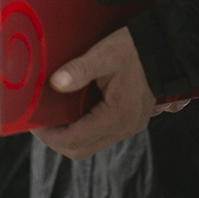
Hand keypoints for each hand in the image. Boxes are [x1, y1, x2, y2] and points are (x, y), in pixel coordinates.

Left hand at [34, 27, 156, 160]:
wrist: (164, 47)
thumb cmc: (135, 49)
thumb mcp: (105, 54)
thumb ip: (79, 69)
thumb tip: (55, 83)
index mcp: (116, 117)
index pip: (73, 140)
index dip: (49, 135)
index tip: (34, 122)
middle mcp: (124, 128)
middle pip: (80, 150)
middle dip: (56, 140)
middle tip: (40, 122)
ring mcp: (129, 127)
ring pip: (90, 145)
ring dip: (69, 136)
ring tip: (54, 117)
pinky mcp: (130, 121)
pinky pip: (100, 135)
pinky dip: (83, 129)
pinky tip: (74, 113)